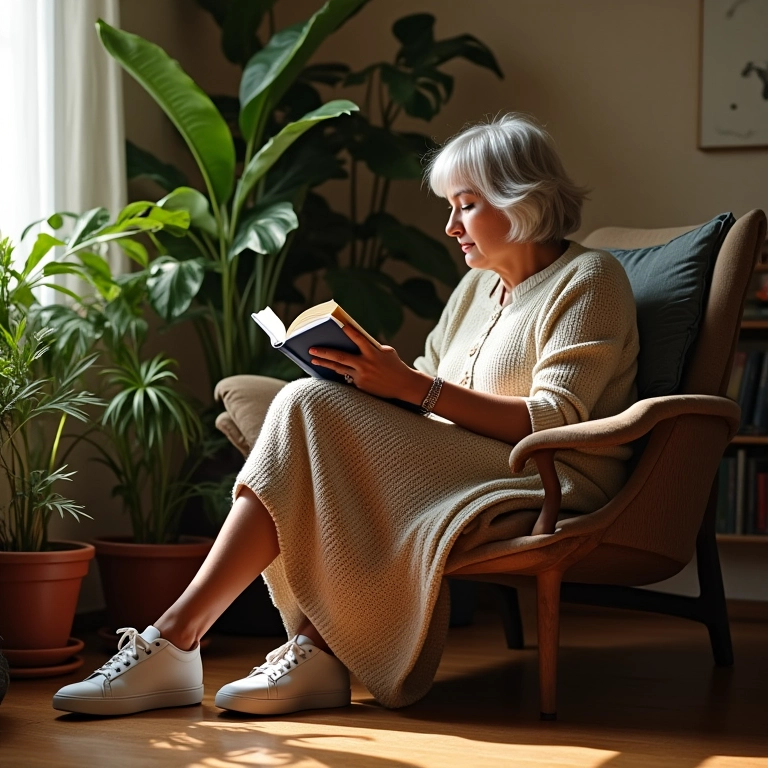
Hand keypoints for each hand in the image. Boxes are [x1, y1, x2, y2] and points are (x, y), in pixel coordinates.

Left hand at [309, 325, 424, 400]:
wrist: (404, 385)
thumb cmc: (395, 365)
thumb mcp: (386, 352)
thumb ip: (371, 347)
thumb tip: (355, 343)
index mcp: (373, 353)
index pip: (360, 339)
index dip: (350, 332)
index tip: (340, 325)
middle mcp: (366, 365)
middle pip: (341, 357)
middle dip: (325, 352)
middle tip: (311, 348)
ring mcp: (362, 376)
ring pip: (339, 369)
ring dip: (325, 363)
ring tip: (313, 359)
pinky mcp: (361, 386)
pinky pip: (347, 377)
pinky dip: (339, 372)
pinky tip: (328, 368)